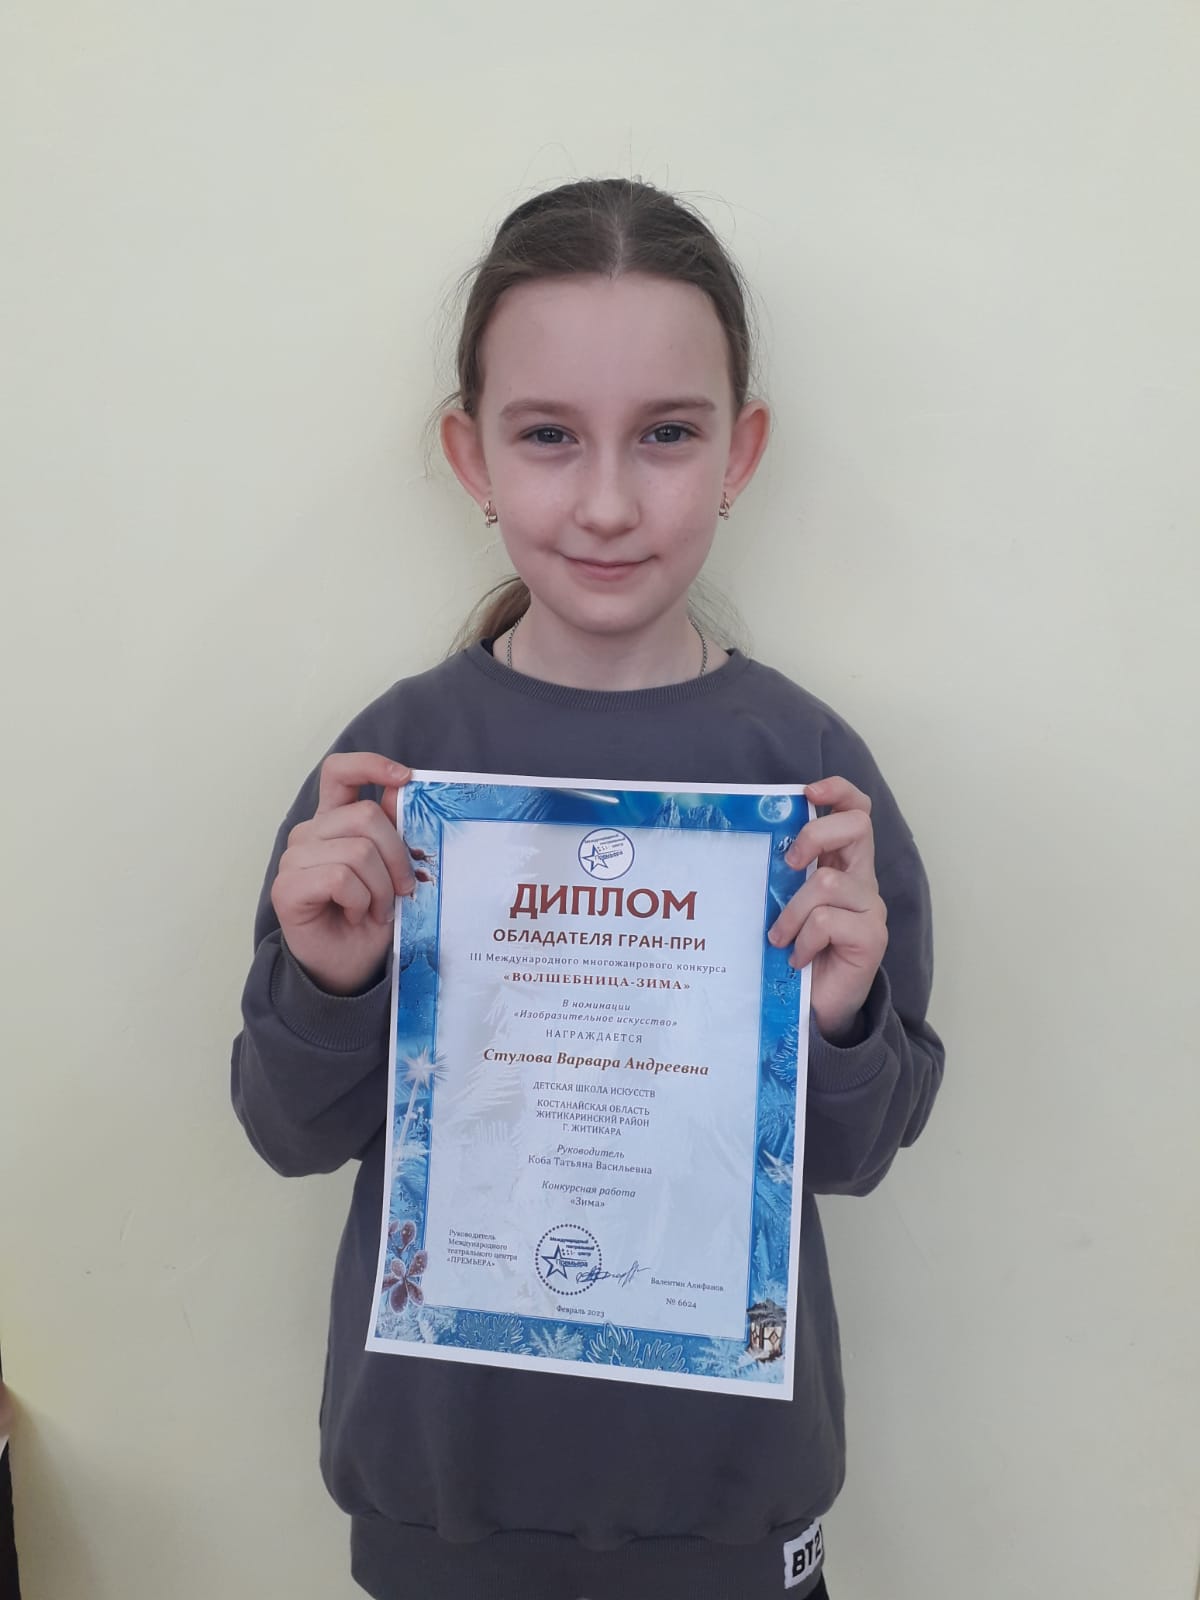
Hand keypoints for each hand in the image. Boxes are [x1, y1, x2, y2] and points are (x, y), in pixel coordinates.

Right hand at [270, 753, 422, 995]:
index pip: (340, 772)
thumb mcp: (394, 868)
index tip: (406, 778)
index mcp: (334, 821)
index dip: (371, 764)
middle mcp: (310, 834)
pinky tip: (356, 915)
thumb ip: (394, 827)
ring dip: (380, 888)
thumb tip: (402, 785)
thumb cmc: (371, 918)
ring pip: (357, 851)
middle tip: (401, 891)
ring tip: (375, 909)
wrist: (351, 967)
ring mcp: (293, 859)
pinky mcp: (286, 888)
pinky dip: (360, 901)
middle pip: (366, 816)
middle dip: (397, 857)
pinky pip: (340, 878)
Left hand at [768, 776, 887, 1042]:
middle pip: (857, 826)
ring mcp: (871, 908)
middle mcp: (862, 880)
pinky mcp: (871, 938)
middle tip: (789, 864)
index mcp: (843, 863)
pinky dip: (803, 940)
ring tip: (779, 939)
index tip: (808, 790)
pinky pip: (827, 922)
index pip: (856, 810)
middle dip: (816, 834)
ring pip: (828, 882)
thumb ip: (782, 874)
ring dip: (792, 912)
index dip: (838, 791)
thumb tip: (748, 839)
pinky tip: (796, 959)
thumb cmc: (796, 952)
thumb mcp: (784, 903)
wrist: (816, 1008)